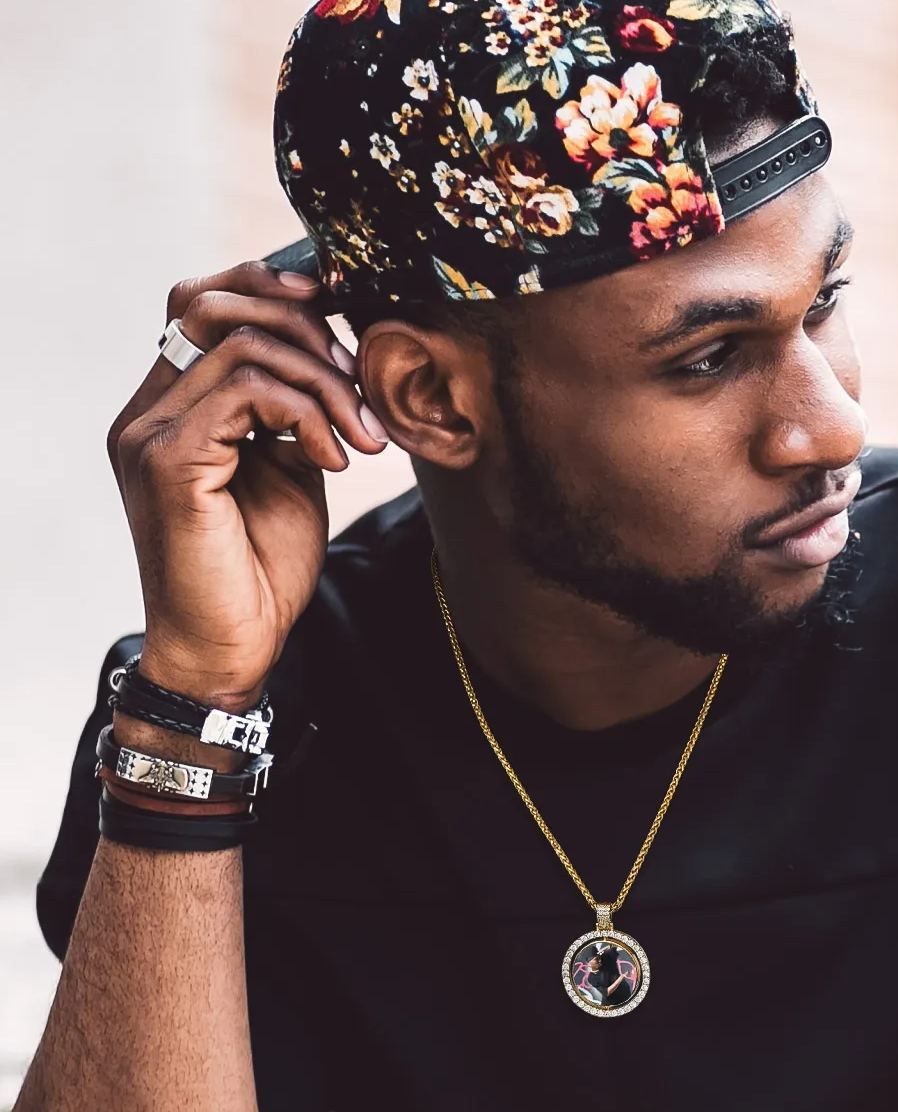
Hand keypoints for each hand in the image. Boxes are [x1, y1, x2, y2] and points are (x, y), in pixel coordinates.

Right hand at [107, 261, 388, 707]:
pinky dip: (308, 414)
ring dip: (324, 383)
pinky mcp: (170, 462)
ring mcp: (150, 434)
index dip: (267, 288)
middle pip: (213, 305)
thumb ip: (292, 412)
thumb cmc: (260, 569)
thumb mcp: (288, 471)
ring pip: (241, 346)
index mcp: (169, 409)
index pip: (199, 304)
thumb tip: (328, 356)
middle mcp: (147, 412)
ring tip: (361, 434)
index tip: (335, 310)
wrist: (234, 648)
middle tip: (358, 384)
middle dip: (304, 328)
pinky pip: (245, 393)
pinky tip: (336, 459)